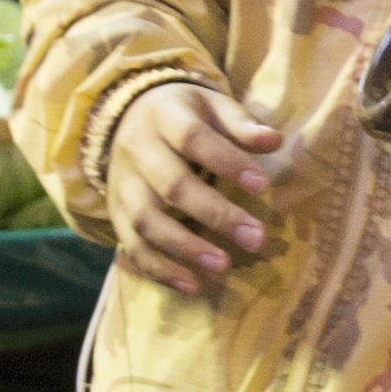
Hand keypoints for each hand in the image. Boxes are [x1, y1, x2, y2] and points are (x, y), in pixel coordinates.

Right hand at [103, 81, 283, 295]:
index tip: (263, 186)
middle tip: (256, 239)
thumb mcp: (211, 106)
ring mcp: (123, 186)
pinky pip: (133, 246)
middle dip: (216, 214)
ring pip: (148, 221)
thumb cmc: (183, 115)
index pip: (193, 139)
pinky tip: (192, 285)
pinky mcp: (116, 214)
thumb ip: (240, 125)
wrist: (125, 118)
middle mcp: (137, 151)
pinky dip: (160, 270)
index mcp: (164, 116)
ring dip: (186, 248)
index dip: (227, 162)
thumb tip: (274, 142)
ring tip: (223, 267)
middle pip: (173, 186)